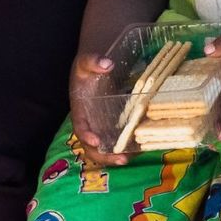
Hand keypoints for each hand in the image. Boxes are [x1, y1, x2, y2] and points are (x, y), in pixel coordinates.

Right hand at [66, 51, 133, 165]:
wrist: (95, 67)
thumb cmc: (88, 67)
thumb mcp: (86, 61)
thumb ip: (93, 61)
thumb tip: (106, 64)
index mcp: (79, 110)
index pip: (80, 126)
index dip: (86, 135)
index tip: (95, 141)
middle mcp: (90, 123)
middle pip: (92, 146)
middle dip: (105, 156)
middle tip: (121, 159)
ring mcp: (101, 126)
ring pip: (106, 148)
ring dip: (117, 156)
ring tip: (133, 158)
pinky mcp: (113, 125)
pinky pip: (118, 140)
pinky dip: (128, 146)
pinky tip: (141, 148)